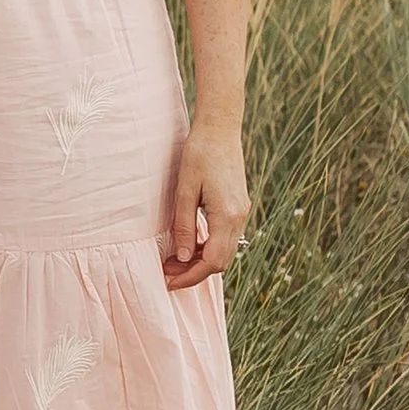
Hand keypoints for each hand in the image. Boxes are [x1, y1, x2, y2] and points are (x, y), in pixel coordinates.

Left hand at [164, 117, 250, 289]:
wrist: (220, 128)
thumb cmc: (199, 154)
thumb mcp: (184, 190)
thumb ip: (183, 225)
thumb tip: (181, 257)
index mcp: (227, 216)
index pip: (212, 261)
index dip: (190, 276)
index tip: (168, 281)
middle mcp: (239, 217)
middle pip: (221, 261)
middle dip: (194, 272)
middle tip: (166, 272)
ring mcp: (241, 212)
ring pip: (224, 251)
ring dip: (200, 260)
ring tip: (172, 260)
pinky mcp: (238, 206)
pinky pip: (225, 237)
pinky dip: (207, 246)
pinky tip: (187, 243)